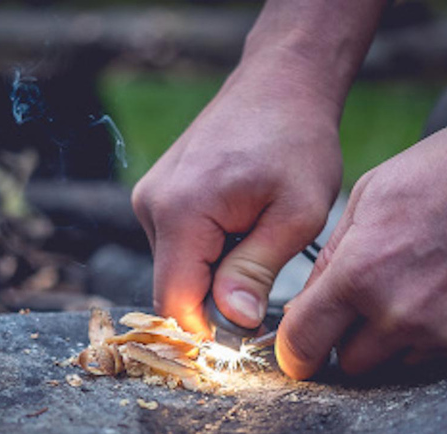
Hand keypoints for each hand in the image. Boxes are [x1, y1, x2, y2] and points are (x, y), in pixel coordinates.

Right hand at [132, 55, 343, 332]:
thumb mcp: (295, 214)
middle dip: (216, 302)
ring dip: (214, 275)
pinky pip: (177, 246)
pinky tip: (242, 228)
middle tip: (266, 285)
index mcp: (181, 211)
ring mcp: (150, 197)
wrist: (280, 84)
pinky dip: (208, 253)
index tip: (249, 335)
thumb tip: (231, 321)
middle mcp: (151, 205)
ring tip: (258, 242)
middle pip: (174, 289)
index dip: (208, 333)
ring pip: (177, 269)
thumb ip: (256, 270)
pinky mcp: (158, 194)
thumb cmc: (296, 142)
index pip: (175, 303)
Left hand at [276, 108, 446, 379]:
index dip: (295, 350)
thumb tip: (306, 303)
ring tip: (416, 288)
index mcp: (360, 273)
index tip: (300, 349)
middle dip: (349, 338)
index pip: (303, 344)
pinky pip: (437, 360)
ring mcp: (445, 335)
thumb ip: (331, 256)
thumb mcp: (369, 195)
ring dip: (392, 340)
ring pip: (394, 365)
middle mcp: (399, 315)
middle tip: (368, 301)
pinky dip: (433, 338)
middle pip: (350, 363)